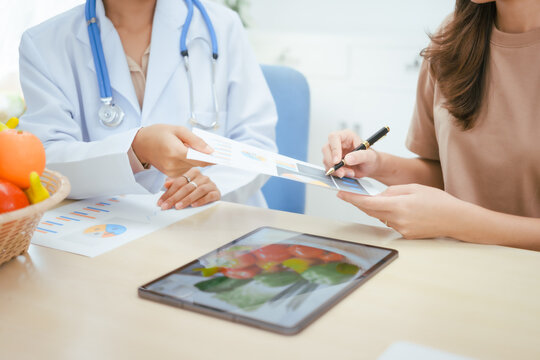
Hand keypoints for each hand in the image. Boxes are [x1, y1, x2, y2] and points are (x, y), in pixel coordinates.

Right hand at [132, 124, 212, 176]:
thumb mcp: (178, 130)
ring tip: (187, 147)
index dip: (212, 158)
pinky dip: (188, 162)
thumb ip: (196, 141)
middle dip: (205, 156)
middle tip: (211, 148)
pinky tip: (182, 153)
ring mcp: (172, 171)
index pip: (200, 159)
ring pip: (193, 167)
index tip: (223, 157)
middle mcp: (174, 164)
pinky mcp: (171, 175)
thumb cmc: (158, 133)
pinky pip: (186, 169)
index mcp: (175, 152)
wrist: (140, 144)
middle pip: (198, 163)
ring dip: (195, 158)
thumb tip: (211, 150)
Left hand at [157, 168, 220, 209]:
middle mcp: (202, 177)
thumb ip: (175, 185)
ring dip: (187, 199)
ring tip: (178, 206)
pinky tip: (193, 205)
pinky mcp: (216, 192)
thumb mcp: (184, 187)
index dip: (169, 193)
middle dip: (175, 198)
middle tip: (166, 206)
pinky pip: (209, 196)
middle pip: (186, 187)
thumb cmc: (196, 191)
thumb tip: (166, 184)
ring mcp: (210, 184)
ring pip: (198, 191)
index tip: (161, 202)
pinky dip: (201, 200)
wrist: (213, 196)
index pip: (179, 182)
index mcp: (193, 172)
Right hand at [322, 130, 379, 177]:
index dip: (334, 148)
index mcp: (346, 136)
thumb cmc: (370, 158)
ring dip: (337, 170)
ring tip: (350, 172)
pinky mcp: (332, 162)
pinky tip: (346, 173)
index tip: (337, 161)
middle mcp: (338, 143)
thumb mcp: (369, 156)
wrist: (369, 167)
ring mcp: (334, 153)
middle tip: (341, 172)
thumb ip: (359, 156)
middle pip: (326, 149)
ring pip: (326, 160)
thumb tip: (347, 159)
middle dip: (332, 162)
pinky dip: (336, 173)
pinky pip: (328, 168)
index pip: (334, 137)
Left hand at [337, 184, 463, 238]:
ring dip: (377, 208)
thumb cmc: (438, 201)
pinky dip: (390, 215)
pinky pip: (391, 222)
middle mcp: (398, 220)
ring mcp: (401, 230)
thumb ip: (392, 191)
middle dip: (360, 202)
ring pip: (381, 217)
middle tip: (349, 194)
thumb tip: (377, 196)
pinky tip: (401, 209)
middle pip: (371, 211)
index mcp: (399, 206)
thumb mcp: (413, 188)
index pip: (368, 203)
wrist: (455, 219)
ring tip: (388, 199)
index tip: (341, 193)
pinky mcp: (405, 235)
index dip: (352, 199)